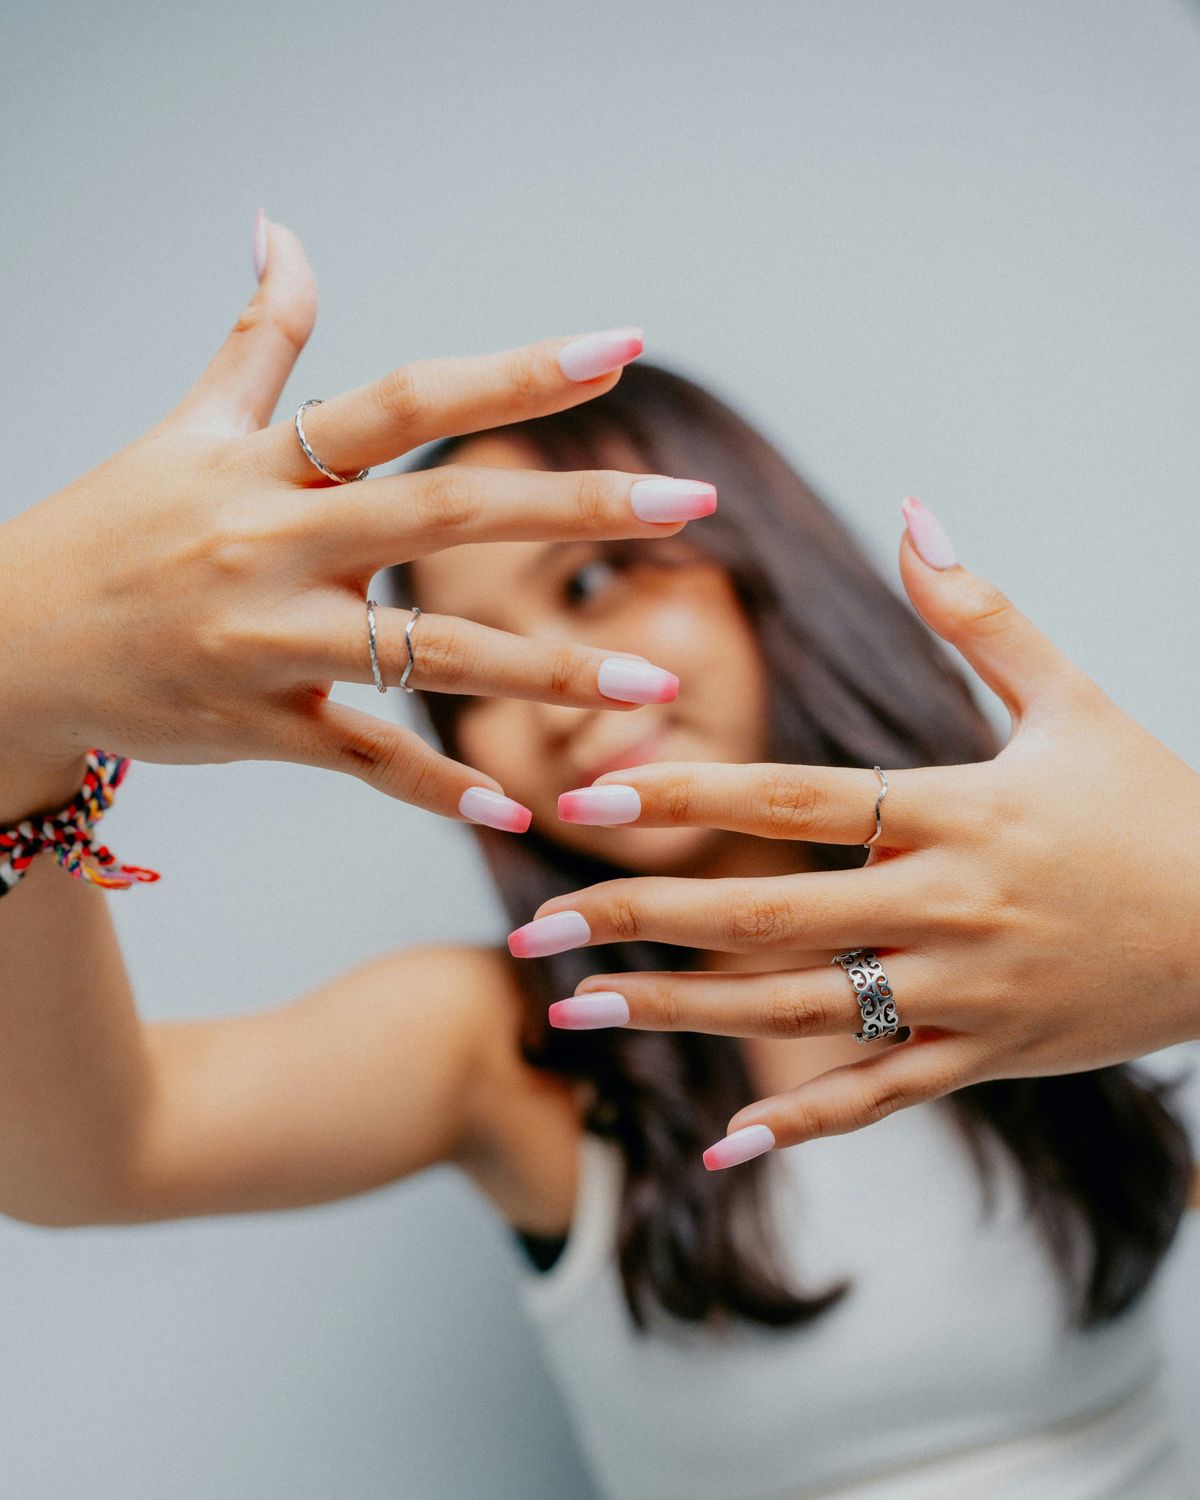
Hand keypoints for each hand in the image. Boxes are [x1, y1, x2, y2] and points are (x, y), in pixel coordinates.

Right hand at [0, 216, 714, 826]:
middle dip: (573, 508)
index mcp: (263, 462)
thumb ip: (256, 339)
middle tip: (689, 503)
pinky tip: (517, 808)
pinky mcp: (258, 727)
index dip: (513, 371)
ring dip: (549, 667)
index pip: (406, 400)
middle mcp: (272, 545)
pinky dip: (438, 787)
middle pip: (443, 516)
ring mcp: (267, 642)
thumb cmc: (110, 530)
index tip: (621, 346)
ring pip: (427, 653)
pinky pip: (364, 760)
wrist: (6, 647)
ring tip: (655, 683)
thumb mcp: (183, 425)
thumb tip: (283, 230)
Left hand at [509, 499, 1199, 1159]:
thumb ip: (981, 614)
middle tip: (540, 923)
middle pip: (767, 914)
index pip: (794, 800)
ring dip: (683, 1013)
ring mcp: (964, 993)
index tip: (588, 792)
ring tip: (578, 1011)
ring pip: (799, 1011)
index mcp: (957, 810)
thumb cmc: (1156, 809)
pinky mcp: (985, 1056)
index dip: (686, 797)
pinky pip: (879, 1096)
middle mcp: (948, 906)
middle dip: (643, 917)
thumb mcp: (1074, 699)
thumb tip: (913, 511)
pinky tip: (722, 1141)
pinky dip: (802, 1121)